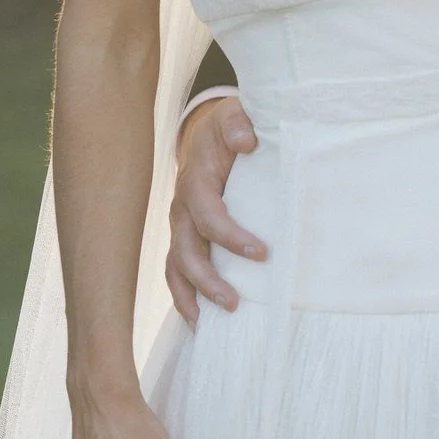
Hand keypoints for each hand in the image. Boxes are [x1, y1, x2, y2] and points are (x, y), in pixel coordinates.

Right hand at [165, 94, 264, 324]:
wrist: (207, 133)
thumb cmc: (229, 127)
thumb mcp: (234, 115)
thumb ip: (239, 123)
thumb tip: (247, 140)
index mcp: (196, 181)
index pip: (208, 214)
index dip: (230, 236)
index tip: (262, 252)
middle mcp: (181, 209)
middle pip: (186, 251)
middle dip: (207, 279)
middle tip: (235, 301)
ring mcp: (180, 227)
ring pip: (177, 268)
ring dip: (192, 297)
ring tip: (211, 323)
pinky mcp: (184, 239)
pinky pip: (177, 273)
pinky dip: (184, 299)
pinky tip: (199, 324)